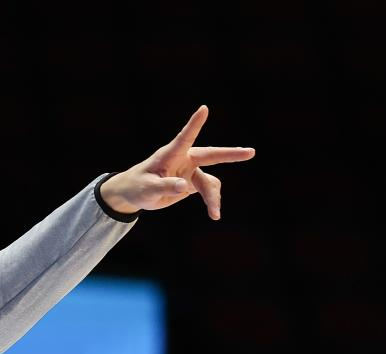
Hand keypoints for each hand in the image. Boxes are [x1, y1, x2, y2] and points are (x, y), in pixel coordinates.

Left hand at [98, 105, 254, 219]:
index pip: (184, 137)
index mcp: (170, 155)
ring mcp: (190, 170)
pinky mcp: (192, 182)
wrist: (135, 194)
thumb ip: (165, 186)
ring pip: (209, 182)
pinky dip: (212, 201)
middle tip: (250, 152)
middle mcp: (184, 159)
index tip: (204, 108)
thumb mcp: (148, 189)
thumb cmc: (138, 187)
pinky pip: (208, 189)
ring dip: (213, 196)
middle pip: (210, 156)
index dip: (195, 124)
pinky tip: (214, 213)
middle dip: (230, 155)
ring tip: (215, 214)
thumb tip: (184, 187)